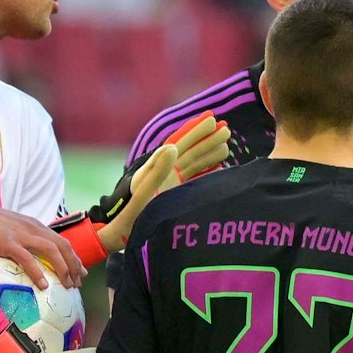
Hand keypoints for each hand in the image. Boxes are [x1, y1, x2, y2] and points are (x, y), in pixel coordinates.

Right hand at [0, 195, 84, 288]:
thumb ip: (21, 237)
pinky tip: (43, 286)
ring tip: (67, 285)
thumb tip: (27, 254)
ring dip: (63, 268)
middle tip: (78, 282)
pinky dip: (38, 273)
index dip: (73, 256)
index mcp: (33, 224)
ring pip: (52, 251)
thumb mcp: (9, 227)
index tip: (79, 271)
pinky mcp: (7, 243)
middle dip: (74, 264)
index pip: (60, 240)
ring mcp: (20, 235)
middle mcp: (32, 228)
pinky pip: (27, 259)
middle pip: (62, 245)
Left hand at [92, 114, 231, 251]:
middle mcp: (167, 172)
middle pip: (190, 152)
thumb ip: (157, 169)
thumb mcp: (144, 190)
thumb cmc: (132, 214)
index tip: (211, 119)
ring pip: (195, 164)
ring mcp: (172, 183)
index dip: (195, 131)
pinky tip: (220, 169)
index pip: (180, 144)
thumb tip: (173, 146)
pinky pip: (195, 179)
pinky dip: (208, 173)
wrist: (125, 234)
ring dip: (210, 154)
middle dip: (208, 140)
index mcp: (159, 167)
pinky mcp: (176, 195)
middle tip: (227, 129)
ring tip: (228, 146)